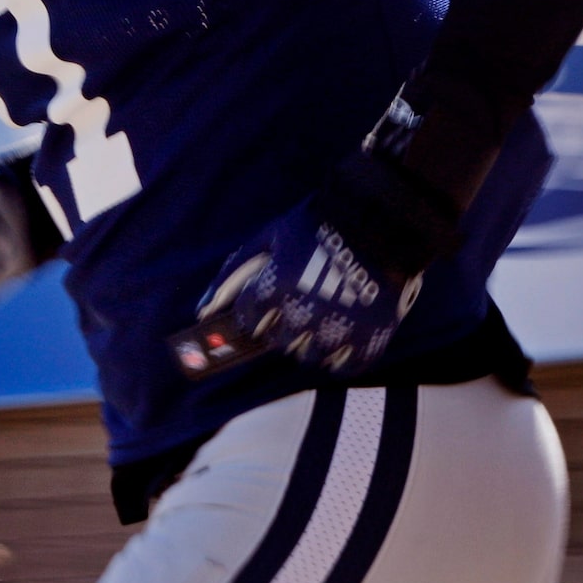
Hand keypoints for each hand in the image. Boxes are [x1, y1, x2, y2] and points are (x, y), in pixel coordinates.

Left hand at [171, 100, 471, 378]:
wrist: (382, 216)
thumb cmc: (319, 224)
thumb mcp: (270, 236)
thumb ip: (232, 273)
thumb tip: (200, 309)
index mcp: (277, 284)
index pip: (250, 318)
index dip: (258, 310)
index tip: (269, 303)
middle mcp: (304, 311)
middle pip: (280, 340)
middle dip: (285, 325)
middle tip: (302, 305)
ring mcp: (339, 326)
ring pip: (311, 356)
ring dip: (313, 341)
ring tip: (325, 318)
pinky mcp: (370, 335)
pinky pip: (347, 366)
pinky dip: (343, 356)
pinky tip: (345, 336)